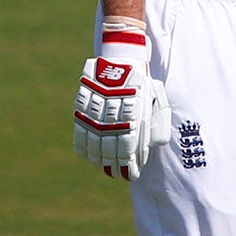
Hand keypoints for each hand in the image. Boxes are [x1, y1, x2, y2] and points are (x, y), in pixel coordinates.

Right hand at [73, 23, 170, 178]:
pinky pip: (79, 133)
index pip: (127, 150)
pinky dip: (83, 148)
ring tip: (103, 167)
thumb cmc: (142, 83)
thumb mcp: (156, 101)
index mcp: (132, 117)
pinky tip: (88, 156)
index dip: (128, 166)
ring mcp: (95, 114)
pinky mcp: (82, 108)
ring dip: (98, 160)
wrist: (121, 59)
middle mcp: (112, 118)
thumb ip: (156, 124)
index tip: (130, 175)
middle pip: (109, 151)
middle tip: (117, 174)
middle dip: (114, 166)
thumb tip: (152, 146)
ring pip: (93, 145)